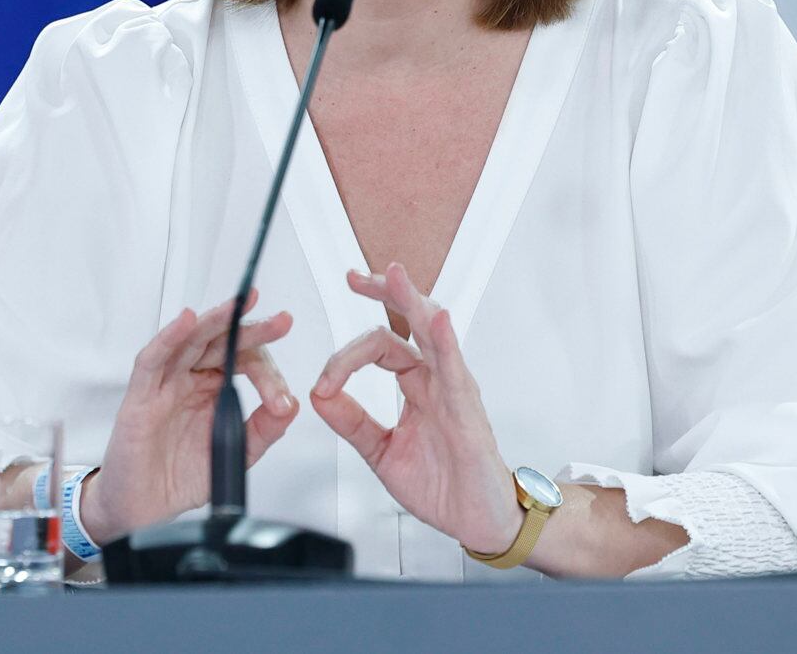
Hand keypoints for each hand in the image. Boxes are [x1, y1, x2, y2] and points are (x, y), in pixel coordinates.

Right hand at [78, 290, 296, 545]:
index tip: (281, 397)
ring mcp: (164, 385)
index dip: (266, 374)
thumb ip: (262, 430)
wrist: (143, 510)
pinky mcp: (140, 397)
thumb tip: (289, 406)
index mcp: (212, 390)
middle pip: (220, 342)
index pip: (243, 363)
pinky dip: (168, 338)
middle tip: (279, 321)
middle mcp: (189, 381)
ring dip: (214, 320)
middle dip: (251, 328)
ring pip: (189, 341)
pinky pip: (152, 361)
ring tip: (238, 305)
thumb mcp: (234, 453)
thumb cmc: (178, 478)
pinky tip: (186, 321)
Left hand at [310, 263, 523, 557]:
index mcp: (416, 386)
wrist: (477, 521)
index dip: (344, 357)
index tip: (324, 384)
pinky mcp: (468, 411)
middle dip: (385, 292)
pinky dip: (445, 343)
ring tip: (394, 276)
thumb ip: (352, 423)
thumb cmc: (444, 485)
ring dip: (412, 302)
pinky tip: (437, 320)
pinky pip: (456, 370)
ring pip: (433, 334)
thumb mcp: (382, 452)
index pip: (379, 347)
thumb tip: (319, 396)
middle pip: (410, 322)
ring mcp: (454, 391)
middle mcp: (436, 380)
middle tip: (355, 276)